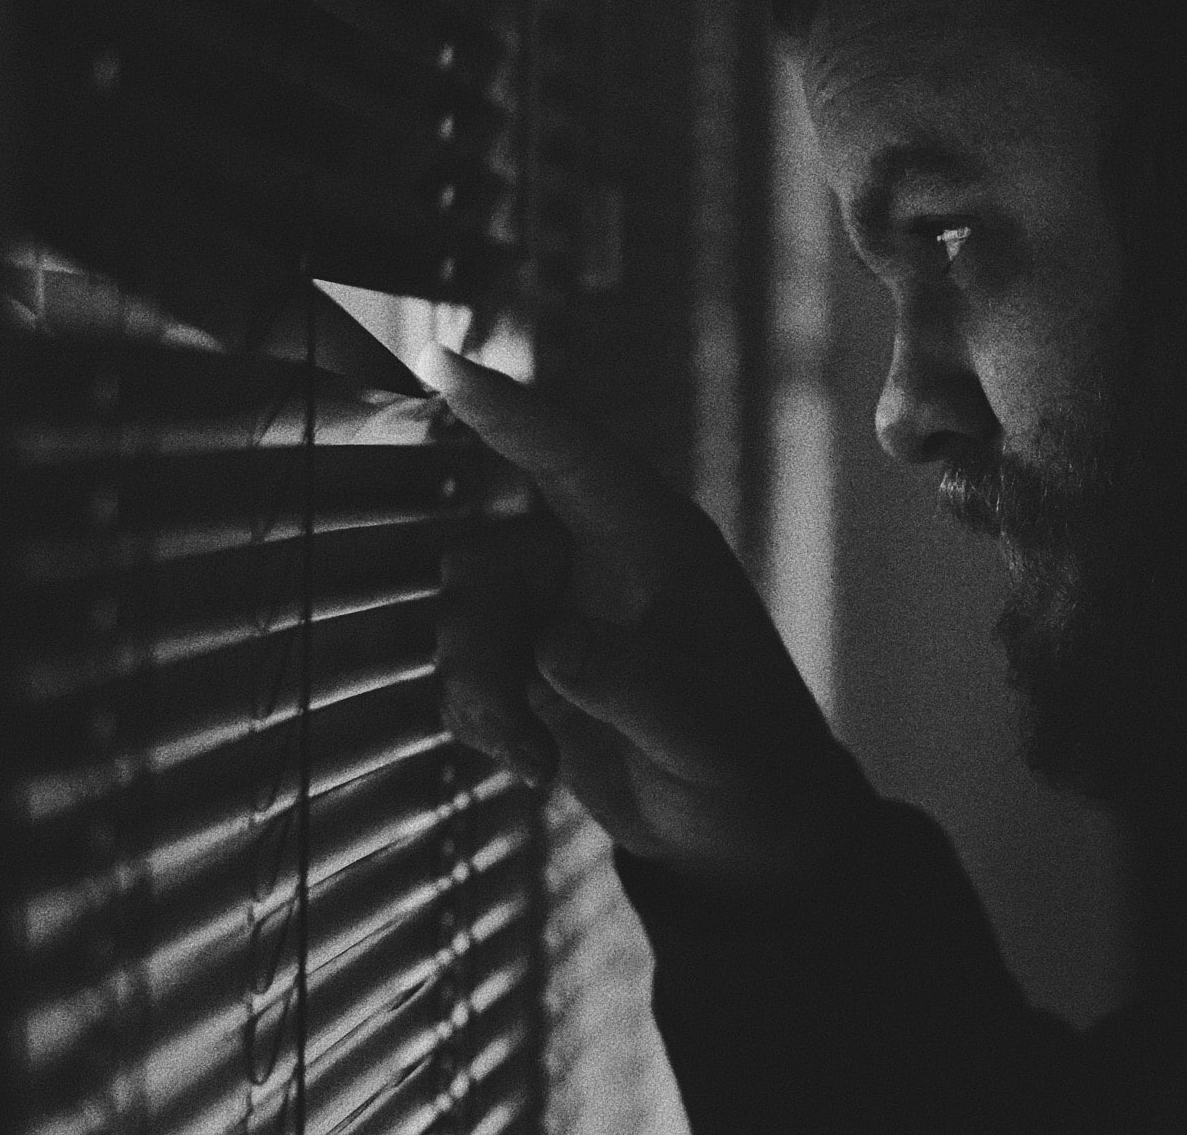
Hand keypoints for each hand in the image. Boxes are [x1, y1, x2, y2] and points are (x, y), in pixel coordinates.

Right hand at [425, 347, 873, 889]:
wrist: (743, 831)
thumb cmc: (749, 762)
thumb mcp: (704, 731)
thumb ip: (632, 685)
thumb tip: (553, 648)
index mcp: (658, 542)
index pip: (573, 455)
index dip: (507, 407)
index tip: (438, 356)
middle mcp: (600, 564)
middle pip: (487, 558)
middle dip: (480, 641)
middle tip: (515, 724)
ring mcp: (562, 615)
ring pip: (467, 619)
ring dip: (480, 693)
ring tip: (533, 760)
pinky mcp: (535, 670)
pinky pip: (468, 673)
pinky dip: (483, 722)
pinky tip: (534, 769)